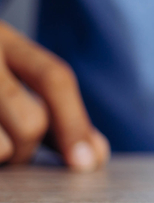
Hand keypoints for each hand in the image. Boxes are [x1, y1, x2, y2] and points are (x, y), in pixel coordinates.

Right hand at [0, 22, 108, 170]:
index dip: (76, 125)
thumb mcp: (8, 76)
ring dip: (2, 157)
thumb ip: (53, 111)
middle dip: (28, 150)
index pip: (55, 78)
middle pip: (30, 121)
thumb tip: (95, 154)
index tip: (89, 163)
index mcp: (4, 39)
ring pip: (1, 147)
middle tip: (13, 156)